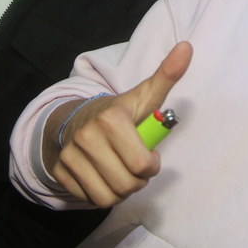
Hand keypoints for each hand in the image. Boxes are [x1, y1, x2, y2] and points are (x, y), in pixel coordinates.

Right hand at [45, 41, 191, 207]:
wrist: (80, 118)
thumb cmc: (122, 111)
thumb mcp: (146, 94)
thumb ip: (167, 74)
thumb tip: (187, 47)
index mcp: (112, 118)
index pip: (140, 164)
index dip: (151, 165)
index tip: (151, 155)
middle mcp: (86, 136)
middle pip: (125, 184)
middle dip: (138, 181)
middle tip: (137, 167)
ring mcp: (70, 154)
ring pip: (106, 197)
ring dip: (121, 191)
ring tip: (122, 172)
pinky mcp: (60, 171)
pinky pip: (88, 200)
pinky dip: (102, 193)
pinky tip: (105, 176)